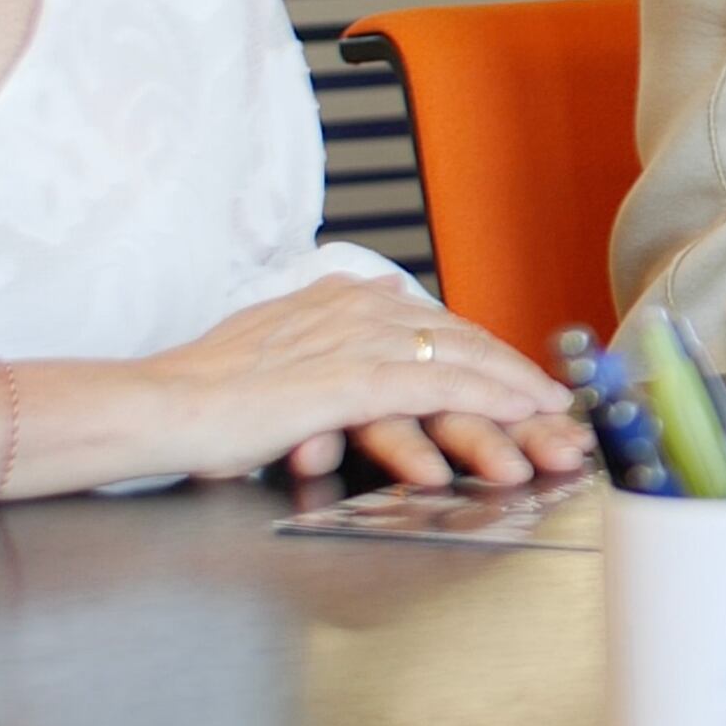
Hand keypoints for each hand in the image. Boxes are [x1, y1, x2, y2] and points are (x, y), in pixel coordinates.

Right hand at [129, 278, 572, 488]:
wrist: (159, 403)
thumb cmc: (208, 389)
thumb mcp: (280, 344)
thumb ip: (335, 330)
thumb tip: (383, 310)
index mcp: (346, 298)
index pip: (440, 326)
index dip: (492, 359)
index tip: (532, 388)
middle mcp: (359, 307)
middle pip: (462, 342)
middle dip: (520, 382)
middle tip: (566, 416)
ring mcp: (356, 340)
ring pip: (460, 363)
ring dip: (515, 400)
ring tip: (556, 428)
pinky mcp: (348, 378)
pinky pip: (432, 387)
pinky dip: (480, 404)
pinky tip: (512, 427)